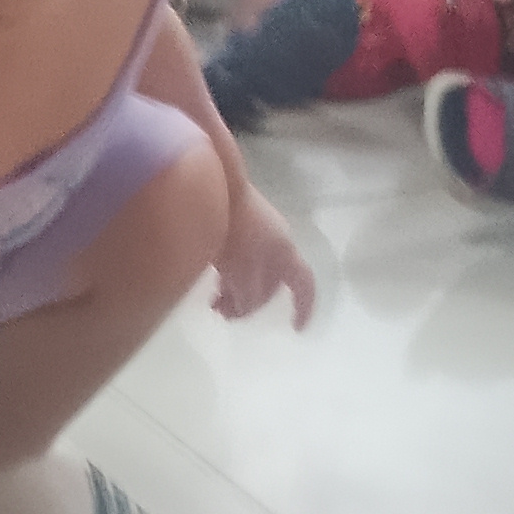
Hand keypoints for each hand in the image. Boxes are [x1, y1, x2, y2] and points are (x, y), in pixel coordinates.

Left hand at [215, 184, 315, 325]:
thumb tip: (247, 309)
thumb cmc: (231, 234)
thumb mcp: (242, 274)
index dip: (303, 307)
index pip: (304, 284)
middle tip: (226, 315)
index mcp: (285, 251)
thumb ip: (248, 297)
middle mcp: (276, 240)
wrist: (209, 184)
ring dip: (236, 291)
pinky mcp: (234, 222)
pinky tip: (209, 282)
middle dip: (253, 303)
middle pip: (272, 281)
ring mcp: (255, 229)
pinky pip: (236, 257)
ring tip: (213, 305)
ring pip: (251, 270)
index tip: (294, 328)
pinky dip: (227, 274)